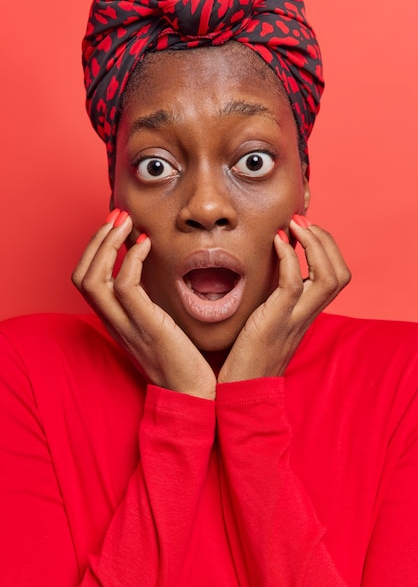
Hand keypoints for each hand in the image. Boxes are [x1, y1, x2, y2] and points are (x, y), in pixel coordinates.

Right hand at [72, 211, 216, 399]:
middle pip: (81, 275)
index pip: (86, 280)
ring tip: (126, 222)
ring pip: (92, 278)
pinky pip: (124, 286)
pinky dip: (130, 259)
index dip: (95, 249)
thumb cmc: (182, 358)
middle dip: (96, 240)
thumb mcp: (157, 324)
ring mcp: (126, 324)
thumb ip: (148, 302)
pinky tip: (148, 245)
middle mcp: (114, 322)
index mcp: (115, 320)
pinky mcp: (145, 324)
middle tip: (118, 216)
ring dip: (106, 243)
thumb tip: (153, 272)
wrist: (193, 393)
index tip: (116, 226)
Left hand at [218, 215, 350, 382]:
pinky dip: (289, 258)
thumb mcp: (267, 320)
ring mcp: (294, 318)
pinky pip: (292, 284)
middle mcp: (307, 315)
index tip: (304, 228)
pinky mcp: (275, 321)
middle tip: (301, 221)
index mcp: (307, 313)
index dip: (327, 247)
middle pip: (341, 273)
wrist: (241, 389)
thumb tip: (267, 270)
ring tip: (294, 226)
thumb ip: (275, 299)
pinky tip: (277, 242)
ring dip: (315, 244)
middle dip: (326, 240)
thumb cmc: (247, 354)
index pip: (337, 275)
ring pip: (329, 277)